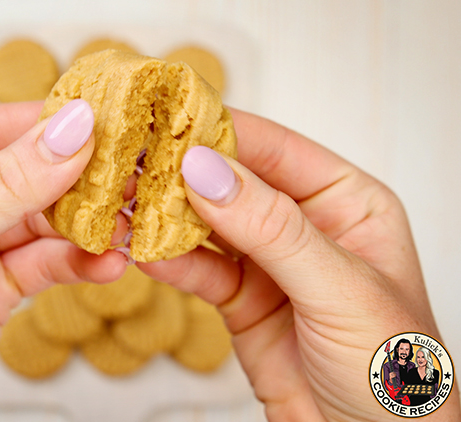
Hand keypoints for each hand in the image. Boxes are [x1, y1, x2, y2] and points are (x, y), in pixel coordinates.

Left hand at [0, 100, 126, 420]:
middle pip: (18, 174)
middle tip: (121, 175)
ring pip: (39, 220)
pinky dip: (79, 261)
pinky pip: (46, 264)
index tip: (95, 122)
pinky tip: (104, 262)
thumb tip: (62, 136)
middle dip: (72, 178)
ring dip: (84, 223)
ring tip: (121, 226)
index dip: (38, 126)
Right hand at [139, 109, 459, 420]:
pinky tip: (145, 252)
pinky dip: (169, 261)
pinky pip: (198, 270)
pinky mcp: (239, 300)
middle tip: (133, 163)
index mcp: (347, 201)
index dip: (221, 133)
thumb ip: (273, 228)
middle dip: (182, 174)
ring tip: (126, 204)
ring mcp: (268, 263)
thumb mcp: (340, 289)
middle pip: (232, 182)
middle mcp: (304, 225)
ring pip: (207, 225)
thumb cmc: (394, 372)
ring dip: (165, 216)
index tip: (167, 124)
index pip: (275, 150)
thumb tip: (209, 171)